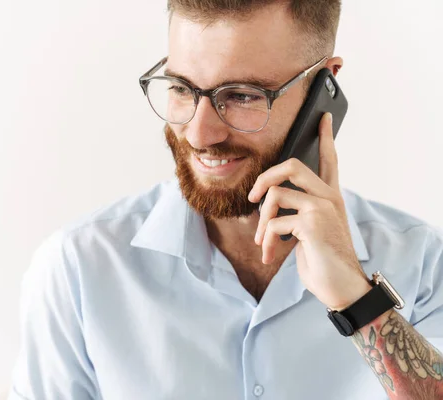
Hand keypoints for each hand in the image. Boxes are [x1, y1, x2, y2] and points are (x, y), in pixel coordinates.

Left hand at [247, 113, 371, 310]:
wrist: (341, 287)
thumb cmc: (322, 260)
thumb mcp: (308, 232)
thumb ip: (294, 212)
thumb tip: (266, 202)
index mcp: (329, 197)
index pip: (329, 160)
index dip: (325, 137)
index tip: (321, 117)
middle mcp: (328, 197)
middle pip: (291, 165)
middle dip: (263, 179)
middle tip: (252, 198)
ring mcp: (322, 208)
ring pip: (275, 195)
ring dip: (260, 223)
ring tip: (262, 242)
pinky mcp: (313, 223)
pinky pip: (274, 222)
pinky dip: (266, 241)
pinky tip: (270, 255)